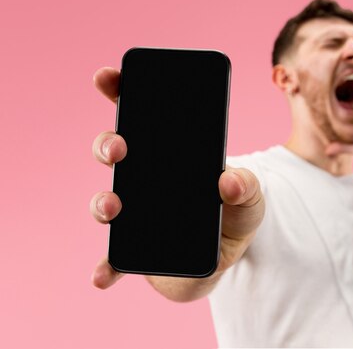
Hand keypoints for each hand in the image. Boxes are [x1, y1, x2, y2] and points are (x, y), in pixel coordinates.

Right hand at [89, 67, 264, 291]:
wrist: (225, 260)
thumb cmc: (235, 217)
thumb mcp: (251, 198)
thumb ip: (247, 187)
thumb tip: (228, 180)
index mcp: (171, 155)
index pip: (142, 116)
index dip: (122, 92)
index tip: (108, 76)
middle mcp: (145, 179)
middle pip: (115, 152)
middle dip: (108, 144)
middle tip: (121, 148)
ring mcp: (135, 213)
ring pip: (106, 201)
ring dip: (102, 203)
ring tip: (115, 208)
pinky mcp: (133, 250)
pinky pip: (113, 258)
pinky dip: (105, 266)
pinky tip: (101, 275)